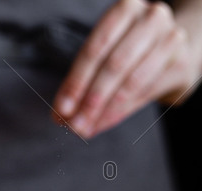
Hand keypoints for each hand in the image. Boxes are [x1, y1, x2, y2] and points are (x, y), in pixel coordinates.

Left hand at [53, 0, 198, 138]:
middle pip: (114, 66)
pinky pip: (144, 94)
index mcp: (126, 9)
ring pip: (131, 83)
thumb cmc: (130, 52)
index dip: (76, 81)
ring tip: (86, 128)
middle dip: (90, 100)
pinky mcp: (179, 64)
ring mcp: (170, 39)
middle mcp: (151, 18)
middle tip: (74, 125)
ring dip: (104, 111)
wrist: (173, 52)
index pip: (96, 48)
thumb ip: (83, 81)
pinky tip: (103, 124)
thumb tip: (61, 115)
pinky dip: (119, 113)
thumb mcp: (104, 55)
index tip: (62, 109)